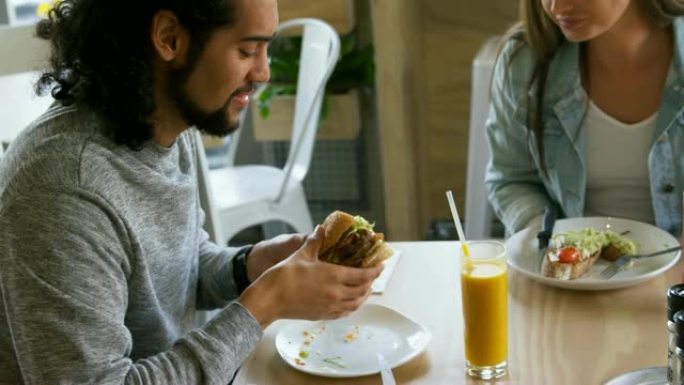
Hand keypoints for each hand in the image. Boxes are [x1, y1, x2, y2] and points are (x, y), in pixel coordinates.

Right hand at [240, 226, 383, 327]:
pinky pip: (344, 313)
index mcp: (334, 277)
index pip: (363, 275)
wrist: (269, 299)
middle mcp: (336, 294)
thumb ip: (315, 241)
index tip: (381, 265)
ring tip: (366, 289)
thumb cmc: (284, 275)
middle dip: (371, 282)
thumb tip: (320, 229)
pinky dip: (352, 307)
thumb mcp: (301, 254)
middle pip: (363, 291)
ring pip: (355, 304)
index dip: (375, 271)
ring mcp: (330, 307)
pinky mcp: (322, 315)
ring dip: (364, 296)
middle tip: (373, 274)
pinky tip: (350, 302)